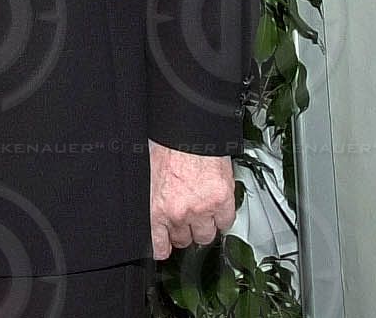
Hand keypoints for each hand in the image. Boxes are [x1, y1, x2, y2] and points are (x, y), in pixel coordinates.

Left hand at [149, 141, 236, 259]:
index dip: (165, 245)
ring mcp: (201, 208)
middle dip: (185, 229)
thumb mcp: (149, 177)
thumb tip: (155, 209)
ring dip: (205, 225)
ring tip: (203, 210)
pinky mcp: (221, 200)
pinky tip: (218, 206)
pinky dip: (224, 216)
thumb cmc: (167, 146)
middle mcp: (178, 213)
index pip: (160, 247)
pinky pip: (226, 222)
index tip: (168, 244)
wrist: (188, 129)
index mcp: (156, 208)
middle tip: (187, 216)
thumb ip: (154, 199)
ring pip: (207, 235)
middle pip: (184, 240)